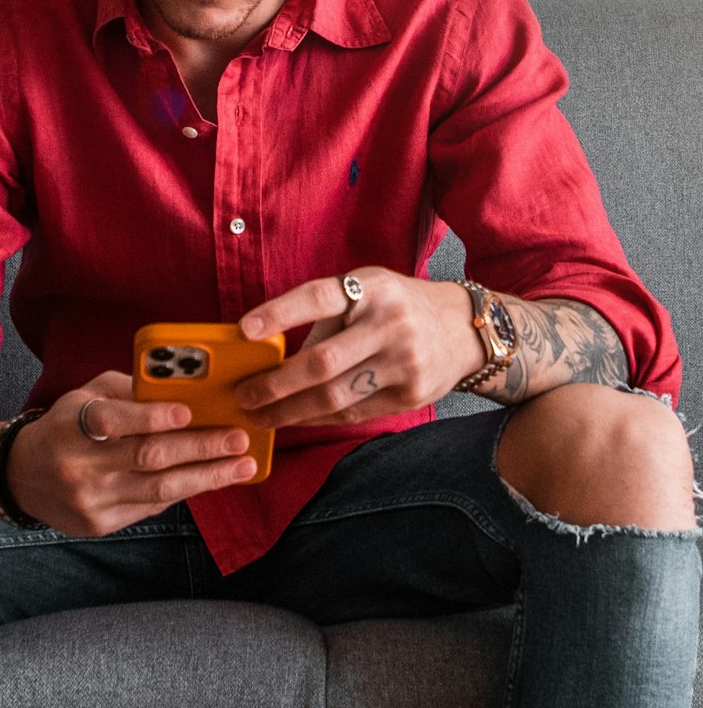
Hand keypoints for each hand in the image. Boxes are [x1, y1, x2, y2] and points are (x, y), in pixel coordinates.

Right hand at [7, 371, 256, 536]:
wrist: (22, 476)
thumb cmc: (65, 425)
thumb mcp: (86, 396)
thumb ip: (127, 389)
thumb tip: (179, 386)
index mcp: (74, 426)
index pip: (116, 421)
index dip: (154, 416)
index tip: (190, 411)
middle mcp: (81, 466)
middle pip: (148, 458)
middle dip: (200, 448)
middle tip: (238, 439)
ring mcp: (91, 500)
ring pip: (158, 489)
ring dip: (207, 477)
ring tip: (241, 466)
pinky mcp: (100, 524)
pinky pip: (151, 506)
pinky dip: (184, 490)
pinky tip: (211, 478)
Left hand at [235, 269, 484, 427]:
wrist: (463, 328)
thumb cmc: (397, 305)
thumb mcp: (367, 288)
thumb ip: (326, 314)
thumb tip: (268, 351)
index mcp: (372, 288)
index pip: (318, 298)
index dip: (280, 313)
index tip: (244, 330)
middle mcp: (389, 323)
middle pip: (322, 362)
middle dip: (275, 384)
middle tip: (243, 395)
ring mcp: (403, 362)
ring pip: (335, 396)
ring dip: (290, 410)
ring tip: (260, 414)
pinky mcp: (410, 395)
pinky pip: (354, 412)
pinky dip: (318, 418)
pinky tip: (295, 419)